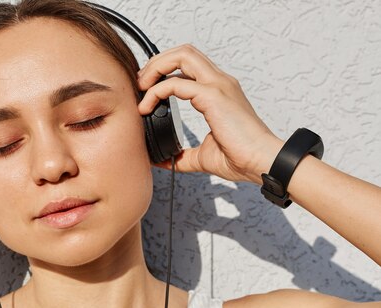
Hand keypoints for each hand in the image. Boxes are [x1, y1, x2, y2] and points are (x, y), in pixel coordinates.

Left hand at [137, 44, 282, 183]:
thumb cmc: (240, 157)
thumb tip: (164, 161)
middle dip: (157, 62)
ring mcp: (217, 86)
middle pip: (184, 51)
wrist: (261, 161)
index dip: (164, 70)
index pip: (188, 65)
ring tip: (141, 88)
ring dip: (155, 68)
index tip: (146, 88)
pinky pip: (175, 83)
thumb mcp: (203, 156)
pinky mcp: (212, 96)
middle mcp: (219, 82)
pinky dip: (156, 91)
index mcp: (218, 91)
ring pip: (181, 56)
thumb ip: (183, 156)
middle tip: (140, 83)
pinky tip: (146, 107)